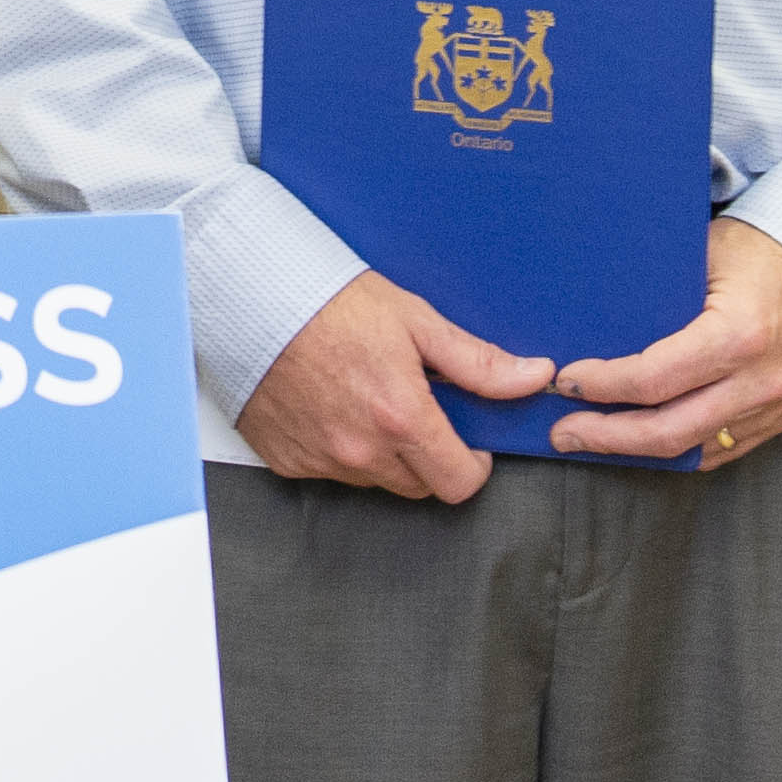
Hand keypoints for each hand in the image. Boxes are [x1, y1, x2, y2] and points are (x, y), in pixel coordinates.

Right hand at [231, 270, 560, 504]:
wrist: (248, 295)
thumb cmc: (330, 301)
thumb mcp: (415, 321)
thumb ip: (477, 362)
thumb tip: (533, 377)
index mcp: (401, 418)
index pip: (459, 483)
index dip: (472, 464)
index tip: (466, 439)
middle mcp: (360, 451)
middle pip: (419, 486)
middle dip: (428, 457)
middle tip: (415, 409)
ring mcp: (320, 460)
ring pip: (374, 480)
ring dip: (382, 452)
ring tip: (366, 398)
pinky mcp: (287, 462)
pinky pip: (329, 472)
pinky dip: (337, 449)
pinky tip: (329, 405)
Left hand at [552, 217, 781, 466]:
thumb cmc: (763, 255)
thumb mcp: (708, 253)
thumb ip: (658, 285)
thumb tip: (588, 304)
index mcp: (739, 335)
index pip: (655, 378)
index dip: (603, 386)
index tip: (566, 380)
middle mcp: (759, 382)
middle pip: (669, 431)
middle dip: (607, 436)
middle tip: (562, 432)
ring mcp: (772, 409)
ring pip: (691, 450)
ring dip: (635, 450)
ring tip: (591, 440)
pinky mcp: (777, 424)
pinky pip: (717, 452)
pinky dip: (674, 451)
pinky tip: (638, 443)